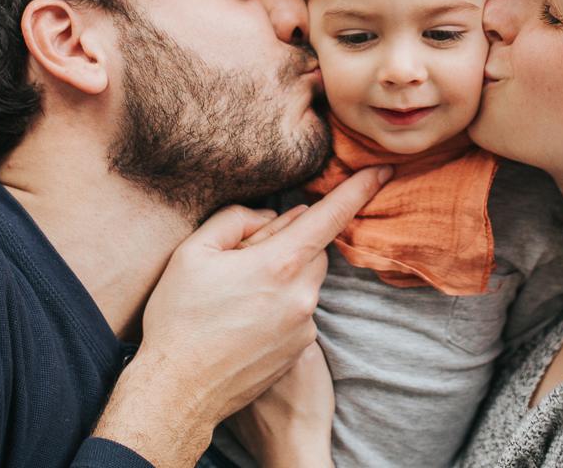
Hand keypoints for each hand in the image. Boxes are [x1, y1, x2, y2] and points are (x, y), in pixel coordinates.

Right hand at [92, 165, 390, 467]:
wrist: (178, 392)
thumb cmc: (179, 319)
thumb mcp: (192, 253)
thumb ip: (238, 220)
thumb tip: (273, 217)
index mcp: (279, 263)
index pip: (330, 216)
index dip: (359, 189)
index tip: (384, 170)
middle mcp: (302, 295)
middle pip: (314, 250)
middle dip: (289, 244)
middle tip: (242, 261)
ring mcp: (305, 326)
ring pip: (306, 281)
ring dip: (283, 277)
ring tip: (236, 297)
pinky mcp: (301, 350)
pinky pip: (300, 312)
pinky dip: (280, 307)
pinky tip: (242, 322)